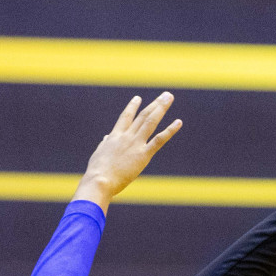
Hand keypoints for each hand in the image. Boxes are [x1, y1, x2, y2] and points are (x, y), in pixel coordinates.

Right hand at [73, 92, 182, 211]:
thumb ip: (105, 145)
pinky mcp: (143, 155)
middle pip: (143, 116)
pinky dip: (169, 130)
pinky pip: (159, 140)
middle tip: (165, 94)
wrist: (99, 180)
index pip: (125, 118)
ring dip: (161, 108)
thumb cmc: (97, 172)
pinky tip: (178, 122)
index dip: (132, 107)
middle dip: (155, 104)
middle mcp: (126, 136)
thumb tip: (106, 138)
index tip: (138, 98)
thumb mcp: (99, 155)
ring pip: (150, 121)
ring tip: (169, 97)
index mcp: (115, 136)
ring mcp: (135, 144)